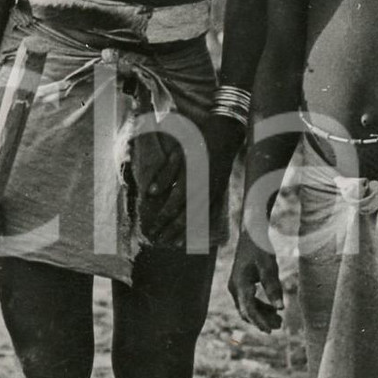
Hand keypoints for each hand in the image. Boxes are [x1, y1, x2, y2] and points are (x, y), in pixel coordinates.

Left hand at [150, 114, 243, 246]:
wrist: (226, 134)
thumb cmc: (198, 139)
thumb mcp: (177, 151)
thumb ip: (165, 174)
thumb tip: (151, 193)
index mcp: (189, 179)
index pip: (172, 205)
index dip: (161, 219)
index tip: (151, 229)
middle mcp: (201, 189)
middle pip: (184, 216)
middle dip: (170, 230)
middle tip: (159, 241)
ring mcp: (212, 192)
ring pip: (197, 217)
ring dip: (184, 232)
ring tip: (174, 243)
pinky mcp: (219, 192)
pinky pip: (209, 213)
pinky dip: (200, 224)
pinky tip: (195, 231)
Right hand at [229, 229, 282, 332]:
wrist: (251, 233)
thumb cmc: (260, 248)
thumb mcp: (269, 267)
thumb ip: (274, 288)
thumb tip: (281, 308)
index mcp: (240, 284)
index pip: (248, 309)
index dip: (259, 322)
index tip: (270, 331)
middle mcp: (234, 287)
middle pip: (246, 311)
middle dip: (262, 320)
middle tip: (280, 326)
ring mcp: (236, 286)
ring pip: (247, 307)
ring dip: (261, 314)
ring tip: (279, 320)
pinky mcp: (240, 284)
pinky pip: (248, 301)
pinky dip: (259, 307)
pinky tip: (273, 309)